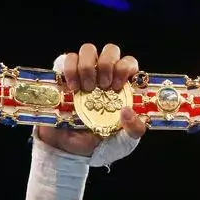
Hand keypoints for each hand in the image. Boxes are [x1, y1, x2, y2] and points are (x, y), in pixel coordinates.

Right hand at [35, 42, 146, 156]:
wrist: (71, 150)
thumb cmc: (100, 142)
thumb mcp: (124, 141)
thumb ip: (135, 129)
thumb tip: (128, 111)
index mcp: (122, 87)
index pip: (129, 62)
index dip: (125, 68)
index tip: (117, 86)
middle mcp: (104, 75)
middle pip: (110, 50)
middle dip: (107, 64)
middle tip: (103, 87)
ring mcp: (84, 73)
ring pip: (88, 50)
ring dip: (88, 67)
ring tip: (87, 89)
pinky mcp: (64, 75)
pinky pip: (67, 58)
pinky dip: (70, 70)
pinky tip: (72, 87)